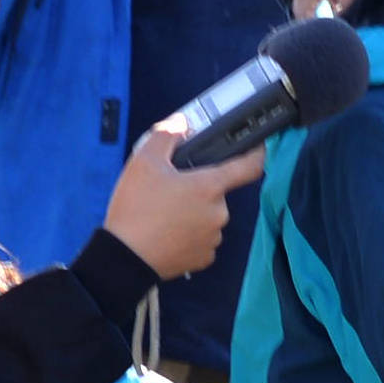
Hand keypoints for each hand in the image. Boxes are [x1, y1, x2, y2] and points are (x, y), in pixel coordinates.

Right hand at [106, 126, 268, 276]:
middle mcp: (219, 213)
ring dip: (191, 213)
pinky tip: (166, 233)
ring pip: (207, 217)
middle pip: (215, 193)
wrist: (125, 258)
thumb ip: (166, 135)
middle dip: (196, 189)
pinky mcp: (203, 258)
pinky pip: (200, 239)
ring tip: (161, 215)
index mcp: (210, 186)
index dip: (256, 154)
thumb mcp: (144, 161)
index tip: (258, 148)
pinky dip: (187, 235)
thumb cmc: (136, 208)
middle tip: (168, 191)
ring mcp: (213, 238)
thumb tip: (181, 124)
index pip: (249, 167)